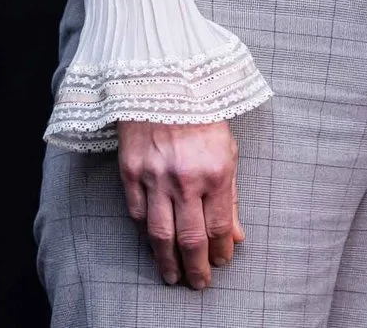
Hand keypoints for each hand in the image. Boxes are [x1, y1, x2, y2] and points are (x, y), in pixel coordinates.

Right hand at [116, 119, 243, 288]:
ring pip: (160, 234)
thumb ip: (232, 197)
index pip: (218, 227)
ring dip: (167, 261)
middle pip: (190, 238)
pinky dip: (146, 233)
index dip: (220, 251)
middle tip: (198, 283)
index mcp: (216, 172)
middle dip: (196, 267)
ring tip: (173, 276)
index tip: (221, 262)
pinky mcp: (131, 172)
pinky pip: (138, 213)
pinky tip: (153, 245)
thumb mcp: (227, 152)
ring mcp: (155, 177)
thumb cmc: (203, 116)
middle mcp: (186, 179)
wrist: (165, 82)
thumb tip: (236, 236)